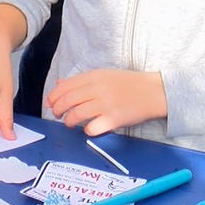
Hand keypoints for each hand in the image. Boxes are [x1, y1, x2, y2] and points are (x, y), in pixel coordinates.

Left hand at [46, 70, 166, 136]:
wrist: (154, 92)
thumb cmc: (129, 84)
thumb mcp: (104, 75)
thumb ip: (81, 80)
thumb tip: (58, 85)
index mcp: (94, 76)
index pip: (65, 86)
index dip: (53, 97)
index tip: (51, 103)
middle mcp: (98, 89)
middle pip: (67, 101)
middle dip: (57, 110)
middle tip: (57, 114)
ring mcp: (105, 104)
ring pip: (75, 115)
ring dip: (68, 121)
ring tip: (70, 123)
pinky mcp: (113, 119)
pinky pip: (91, 128)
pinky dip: (86, 130)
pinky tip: (89, 128)